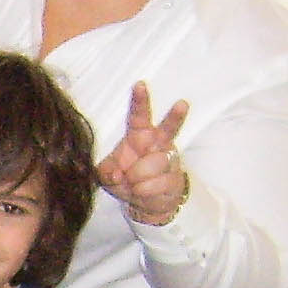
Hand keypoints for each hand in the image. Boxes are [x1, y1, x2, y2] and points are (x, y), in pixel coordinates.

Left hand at [97, 82, 191, 227]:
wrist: (144, 202)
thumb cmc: (125, 179)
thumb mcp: (107, 174)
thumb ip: (105, 171)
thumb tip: (117, 173)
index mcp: (139, 135)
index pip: (139, 115)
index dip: (139, 100)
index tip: (140, 84)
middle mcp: (158, 142)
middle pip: (168, 127)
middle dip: (175, 116)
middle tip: (181, 104)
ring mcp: (169, 159)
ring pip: (154, 164)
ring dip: (138, 178)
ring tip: (135, 182)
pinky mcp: (176, 177)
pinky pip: (157, 184)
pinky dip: (144, 191)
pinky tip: (144, 191)